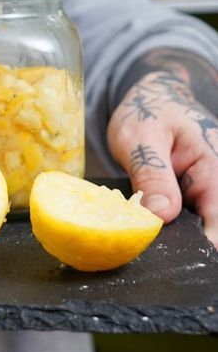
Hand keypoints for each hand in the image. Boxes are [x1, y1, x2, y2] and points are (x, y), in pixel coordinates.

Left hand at [107, 69, 217, 247]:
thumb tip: (162, 215)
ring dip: (172, 235)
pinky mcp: (192, 198)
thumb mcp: (142, 138)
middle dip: (182, 243)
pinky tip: (146, 227)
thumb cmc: (148, 110)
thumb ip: (152, 175)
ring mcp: (205, 192)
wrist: (150, 97)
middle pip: (210, 229)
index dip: (201, 245)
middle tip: (150, 247)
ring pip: (196, 228)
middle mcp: (216, 183)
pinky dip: (166, 226)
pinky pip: (184, 221)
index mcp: (214, 168)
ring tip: (145, 237)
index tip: (174, 254)